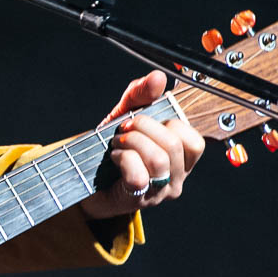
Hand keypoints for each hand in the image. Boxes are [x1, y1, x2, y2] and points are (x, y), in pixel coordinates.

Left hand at [79, 71, 204, 219]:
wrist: (83, 178)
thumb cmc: (112, 149)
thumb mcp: (126, 115)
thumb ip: (141, 95)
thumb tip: (158, 77)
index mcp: (181, 159)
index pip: (194, 141)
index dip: (170, 123)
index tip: (145, 120)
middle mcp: (176, 178)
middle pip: (173, 145)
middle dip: (143, 127)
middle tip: (124, 130)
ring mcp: (159, 192)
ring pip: (158, 159)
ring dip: (131, 143)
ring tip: (117, 143)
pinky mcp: (138, 199)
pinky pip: (138, 175)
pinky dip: (123, 159)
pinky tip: (115, 158)